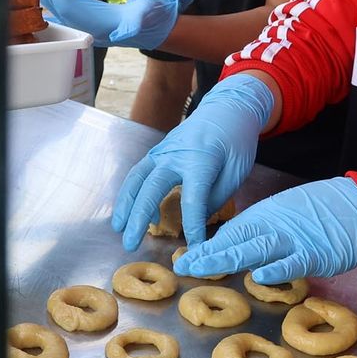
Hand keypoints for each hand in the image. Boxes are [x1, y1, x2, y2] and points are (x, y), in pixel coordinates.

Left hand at [11, 0, 194, 47]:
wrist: (161, 26)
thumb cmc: (159, 18)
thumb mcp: (154, 16)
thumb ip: (140, 21)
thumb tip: (127, 29)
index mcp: (101, 26)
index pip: (72, 9)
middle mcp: (87, 25)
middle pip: (55, 5)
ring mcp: (84, 20)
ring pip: (54, 2)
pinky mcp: (84, 13)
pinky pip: (60, 0)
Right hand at [112, 73, 274, 249]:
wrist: (227, 109)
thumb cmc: (236, 142)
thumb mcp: (236, 171)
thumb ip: (214, 197)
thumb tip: (195, 221)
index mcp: (201, 160)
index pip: (192, 200)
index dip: (192, 226)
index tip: (193, 248)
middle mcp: (175, 154)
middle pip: (151, 188)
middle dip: (139, 218)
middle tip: (131, 244)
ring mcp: (162, 151)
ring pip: (136, 179)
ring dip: (125, 205)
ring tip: (119, 229)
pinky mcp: (157, 151)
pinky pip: (139, 173)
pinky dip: (132, 194)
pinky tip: (134, 213)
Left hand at [173, 177, 356, 282]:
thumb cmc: (323, 212)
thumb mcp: (286, 216)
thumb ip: (263, 233)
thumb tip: (237, 252)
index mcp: (265, 217)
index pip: (229, 234)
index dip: (206, 248)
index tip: (183, 261)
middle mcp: (274, 227)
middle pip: (236, 241)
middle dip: (208, 255)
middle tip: (182, 267)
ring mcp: (295, 240)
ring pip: (257, 250)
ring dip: (229, 260)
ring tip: (204, 268)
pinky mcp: (317, 254)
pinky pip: (294, 263)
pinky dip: (277, 270)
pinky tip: (259, 276)